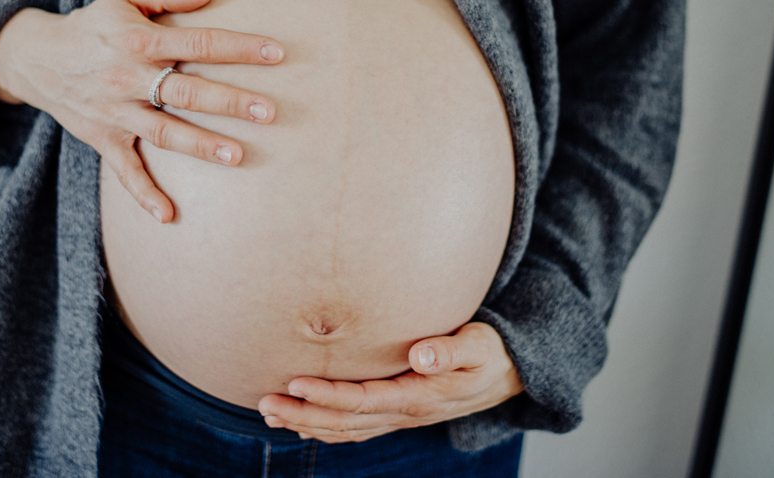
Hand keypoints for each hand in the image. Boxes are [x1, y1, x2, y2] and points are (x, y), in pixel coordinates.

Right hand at [0, 0, 283, 221]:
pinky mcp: (104, 139)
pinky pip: (123, 172)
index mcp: (139, 42)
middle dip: (230, 102)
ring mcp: (116, 113)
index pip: (198, 43)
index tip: (277, 53)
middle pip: (186, 92)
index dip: (238, 48)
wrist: (36, 58)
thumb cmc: (94, 25)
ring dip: (200, 145)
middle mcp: (128, 79)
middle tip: (270, 111)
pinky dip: (144, 195)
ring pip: (163, 132)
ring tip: (237, 156)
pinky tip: (169, 216)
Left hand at [257, 322, 523, 443]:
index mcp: (420, 397)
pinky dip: (325, 425)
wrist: (509, 373)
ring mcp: (400, 416)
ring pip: (346, 428)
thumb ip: (451, 349)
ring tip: (269, 411)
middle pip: (346, 421)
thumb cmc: (491, 352)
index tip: (297, 383)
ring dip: (306, 422)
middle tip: (265, 402)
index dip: (329, 395)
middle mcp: (405, 412)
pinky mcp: (398, 411)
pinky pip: (355, 426)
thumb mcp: (480, 346)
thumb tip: (420, 354)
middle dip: (304, 413)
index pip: (365, 400)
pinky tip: (301, 418)